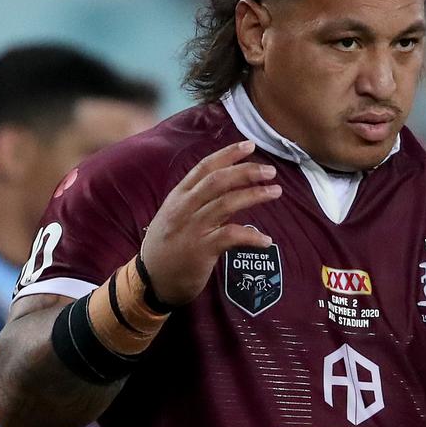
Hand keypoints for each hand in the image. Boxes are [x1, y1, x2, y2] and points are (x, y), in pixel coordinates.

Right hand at [140, 141, 281, 306]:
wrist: (150, 280)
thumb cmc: (166, 247)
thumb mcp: (174, 216)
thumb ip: (197, 201)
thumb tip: (230, 188)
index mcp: (178, 196)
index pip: (204, 167)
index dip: (228, 154)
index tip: (250, 146)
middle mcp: (184, 208)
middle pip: (218, 180)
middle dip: (246, 171)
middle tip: (271, 170)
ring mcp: (192, 228)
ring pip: (227, 203)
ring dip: (255, 195)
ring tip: (276, 192)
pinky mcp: (200, 249)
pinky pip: (231, 236)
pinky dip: (252, 237)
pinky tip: (266, 240)